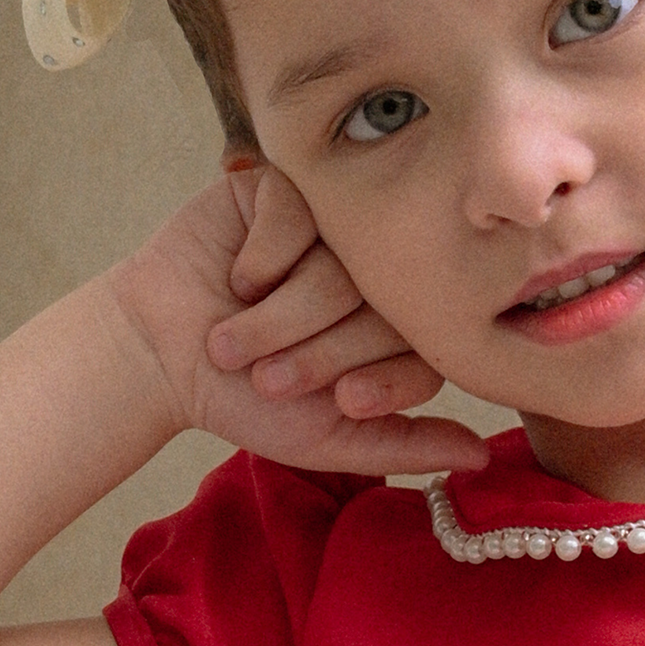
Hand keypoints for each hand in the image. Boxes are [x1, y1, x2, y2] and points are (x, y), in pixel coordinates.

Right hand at [109, 161, 488, 477]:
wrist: (161, 355)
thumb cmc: (246, 399)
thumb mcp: (330, 437)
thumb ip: (406, 444)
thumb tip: (483, 457)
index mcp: (397, 326)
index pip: (426, 346)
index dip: (381, 379)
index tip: (340, 401)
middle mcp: (376, 270)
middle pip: (385, 302)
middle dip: (320, 352)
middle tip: (270, 375)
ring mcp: (333, 224)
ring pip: (341, 261)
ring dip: (281, 314)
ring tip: (236, 337)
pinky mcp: (286, 188)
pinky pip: (297, 213)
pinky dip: (260, 257)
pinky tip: (237, 277)